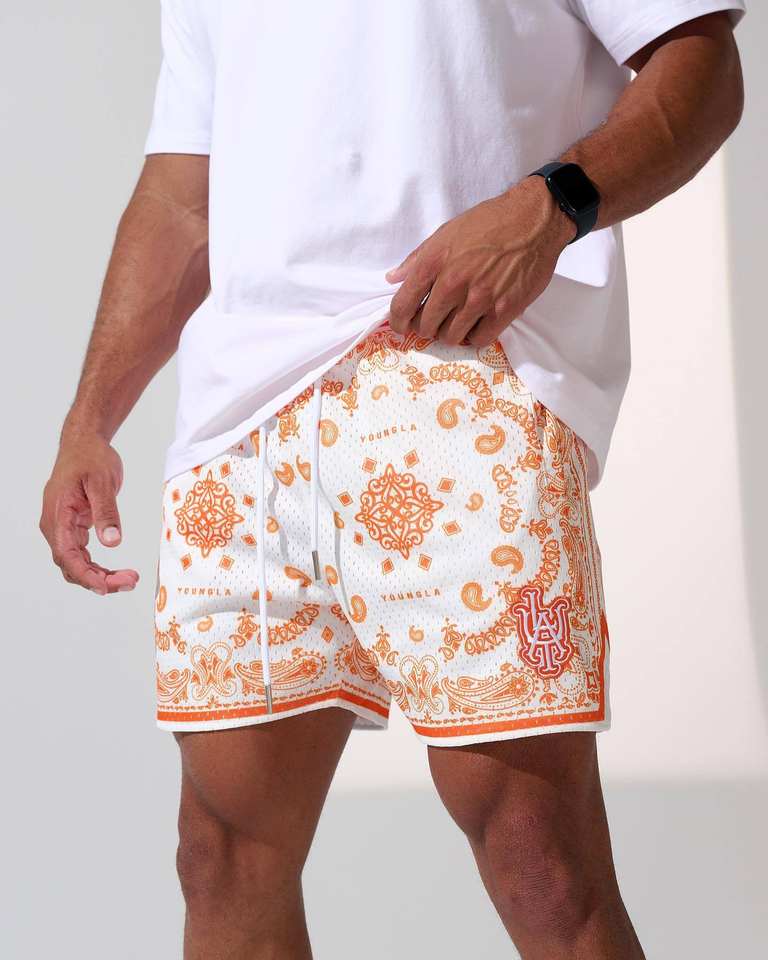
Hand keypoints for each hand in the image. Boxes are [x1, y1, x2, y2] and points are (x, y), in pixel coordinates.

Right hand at [39, 433, 139, 594]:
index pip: (66, 554)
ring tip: (128, 579)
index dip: (86, 575)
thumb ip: (106, 512)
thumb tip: (112, 542)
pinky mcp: (73, 527)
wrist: (84, 443)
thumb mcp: (101, 482)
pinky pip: (81, 554)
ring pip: (76, 563)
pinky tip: (116, 572)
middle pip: (71, 564)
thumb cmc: (90, 458)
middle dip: (98, 579)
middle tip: (130, 581)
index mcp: (57, 515)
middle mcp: (55, 525)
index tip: (106, 587)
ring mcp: (62, 527)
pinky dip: (97, 566)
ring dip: (99, 575)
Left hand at [384, 175, 575, 346]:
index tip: (400, 325)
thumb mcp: (446, 232)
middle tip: (434, 320)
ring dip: (449, 333)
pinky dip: (475, 336)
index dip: (397, 321)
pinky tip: (476, 324)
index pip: (402, 305)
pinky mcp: (504, 310)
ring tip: (456, 322)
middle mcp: (453, 283)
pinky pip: (479, 339)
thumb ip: (417, 258)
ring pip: (451, 337)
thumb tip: (394, 278)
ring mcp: (479, 299)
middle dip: (426, 326)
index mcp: (434, 262)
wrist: (533, 220)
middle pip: (426, 326)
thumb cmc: (489, 222)